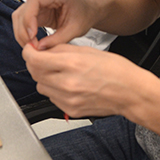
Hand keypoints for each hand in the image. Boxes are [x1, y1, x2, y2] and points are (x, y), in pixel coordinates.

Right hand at [12, 0, 96, 47]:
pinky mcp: (36, 8)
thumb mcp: (75, 30)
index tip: (32, 35)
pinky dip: (24, 32)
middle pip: (23, 10)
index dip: (29, 19)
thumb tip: (38, 48)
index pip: (34, 1)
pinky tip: (32, 41)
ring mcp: (39, 0)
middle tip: (32, 46)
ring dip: (22, 32)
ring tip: (32, 46)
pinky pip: (23, 19)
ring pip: (20, 15)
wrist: (88, 11)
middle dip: (24, 30)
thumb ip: (57, 39)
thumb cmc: (84, 15)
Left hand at [22, 42, 142, 117]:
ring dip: (44, 78)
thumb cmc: (116, 70)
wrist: (131, 92)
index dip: (28, 52)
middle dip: (36, 64)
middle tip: (44, 58)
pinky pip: (52, 98)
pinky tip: (68, 84)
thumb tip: (43, 49)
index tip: (30, 50)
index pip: (35, 59)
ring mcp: (68, 100)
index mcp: (72, 65)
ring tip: (60, 72)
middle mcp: (67, 84)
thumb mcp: (87, 50)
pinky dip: (54, 90)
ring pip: (41, 86)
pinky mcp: (70, 110)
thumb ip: (61, 50)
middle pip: (35, 73)